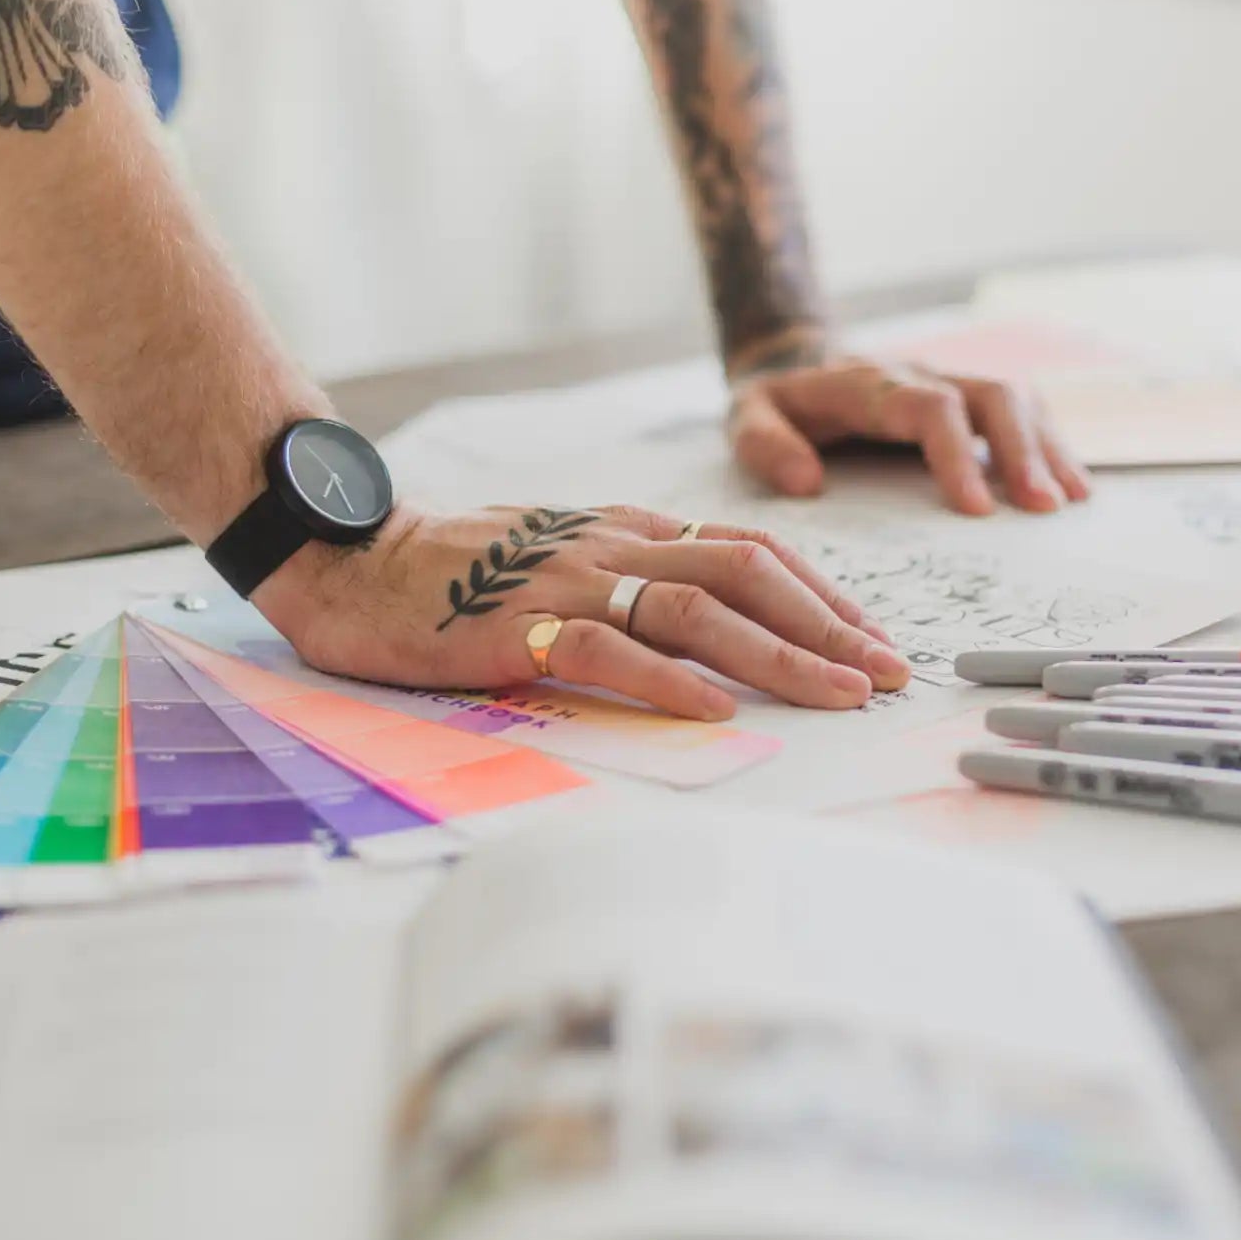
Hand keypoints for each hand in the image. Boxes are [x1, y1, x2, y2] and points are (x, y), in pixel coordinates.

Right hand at [252, 503, 910, 721]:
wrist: (352, 560)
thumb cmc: (459, 574)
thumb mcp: (565, 560)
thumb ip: (634, 581)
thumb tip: (716, 633)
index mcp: (629, 529)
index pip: (752, 551)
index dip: (823, 595)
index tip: (874, 640)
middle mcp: (613, 544)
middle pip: (748, 574)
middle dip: (830, 626)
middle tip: (888, 675)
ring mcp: (567, 580)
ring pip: (695, 608)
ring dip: (778, 654)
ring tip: (836, 694)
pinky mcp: (517, 624)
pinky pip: (607, 648)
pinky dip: (668, 680)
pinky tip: (717, 710)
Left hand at [726, 354, 1091, 514]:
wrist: (790, 361)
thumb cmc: (774, 404)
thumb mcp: (745, 420)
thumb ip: (765, 446)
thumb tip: (808, 482)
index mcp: (870, 384)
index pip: (929, 409)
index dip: (958, 455)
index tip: (977, 509)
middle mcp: (921, 374)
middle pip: (990, 396)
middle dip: (1022, 451)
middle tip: (1044, 508)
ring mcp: (950, 381)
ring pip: (1016, 397)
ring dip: (1047, 447)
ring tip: (1071, 500)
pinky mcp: (967, 396)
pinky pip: (1022, 408)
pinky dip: (1051, 442)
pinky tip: (1073, 484)